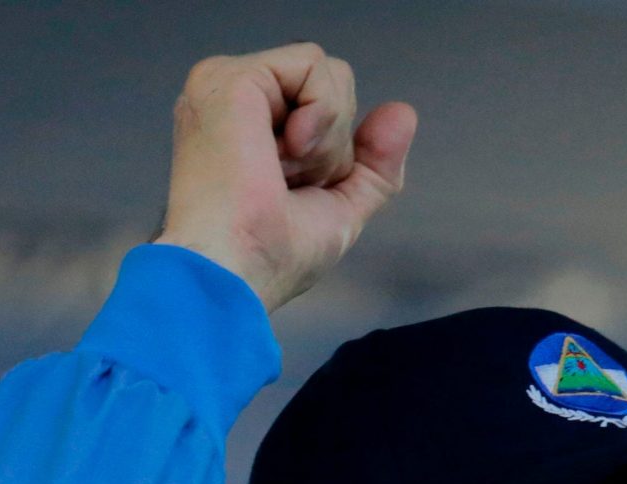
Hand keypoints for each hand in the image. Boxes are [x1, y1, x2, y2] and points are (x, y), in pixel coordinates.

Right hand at [155, 44, 415, 312]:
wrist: (229, 276)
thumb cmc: (263, 262)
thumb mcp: (338, 211)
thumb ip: (374, 165)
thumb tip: (402, 114)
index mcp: (244, 133)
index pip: (319, 108)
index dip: (333, 152)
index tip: (297, 194)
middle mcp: (230, 107)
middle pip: (328, 85)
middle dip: (333, 143)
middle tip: (287, 184)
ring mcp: (224, 89)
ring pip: (325, 74)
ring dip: (326, 136)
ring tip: (280, 172)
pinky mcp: (228, 79)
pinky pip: (313, 63)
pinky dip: (320, 113)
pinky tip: (285, 151)